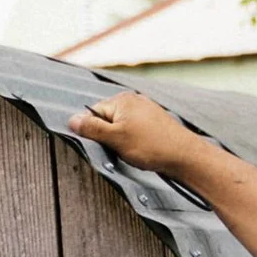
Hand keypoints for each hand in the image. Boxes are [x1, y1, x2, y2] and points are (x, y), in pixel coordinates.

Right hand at [66, 87, 210, 180]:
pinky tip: (142, 150)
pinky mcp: (154, 122)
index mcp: (122, 100)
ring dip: (121, 141)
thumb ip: (92, 128)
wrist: (184, 156)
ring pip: (120, 127)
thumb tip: (72, 120)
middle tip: (118, 150)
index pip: (93, 113)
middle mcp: (134, 101)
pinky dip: (133, 142)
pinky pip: (134, 131)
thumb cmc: (152, 146)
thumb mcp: (115, 138)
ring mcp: (145, 110)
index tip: (101, 144)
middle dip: (108, 137)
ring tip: (133, 151)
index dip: (93, 132)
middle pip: (106, 119)